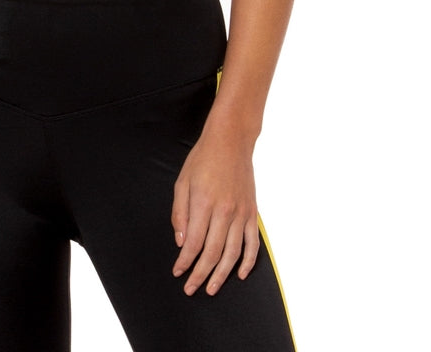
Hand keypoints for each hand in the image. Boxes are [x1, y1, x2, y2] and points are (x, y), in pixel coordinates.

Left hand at [170, 122, 259, 295]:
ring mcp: (241, 213)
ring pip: (232, 253)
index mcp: (204, 203)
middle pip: (212, 253)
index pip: (193, 243)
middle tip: (191, 289)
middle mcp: (224, 211)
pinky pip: (252, 243)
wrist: (231, 141)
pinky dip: (248, 262)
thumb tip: (181, 242)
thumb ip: (180, 214)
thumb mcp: (182, 182)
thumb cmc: (203, 159)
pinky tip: (240, 274)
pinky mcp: (252, 213)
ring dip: (222, 274)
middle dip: (200, 274)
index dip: (185, 262)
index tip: (178, 272)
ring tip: (212, 288)